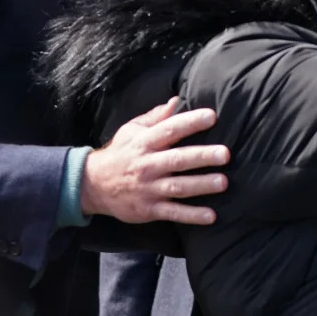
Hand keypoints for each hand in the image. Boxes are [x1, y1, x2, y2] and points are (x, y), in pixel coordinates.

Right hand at [80, 97, 229, 224]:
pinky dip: (192, 215)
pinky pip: (173, 213)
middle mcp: (147, 165)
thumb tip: (177, 100)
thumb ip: (156, 117)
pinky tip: (211, 216)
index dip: (190, 122)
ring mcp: (148, 189)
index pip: (169, 130)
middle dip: (202, 157)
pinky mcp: (148, 209)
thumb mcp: (131, 130)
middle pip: (177, 160)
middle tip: (225, 154)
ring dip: (201, 185)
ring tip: (223, 182)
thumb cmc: (120, 153)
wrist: (92, 185)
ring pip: (177, 187)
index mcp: (145, 142)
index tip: (212, 116)